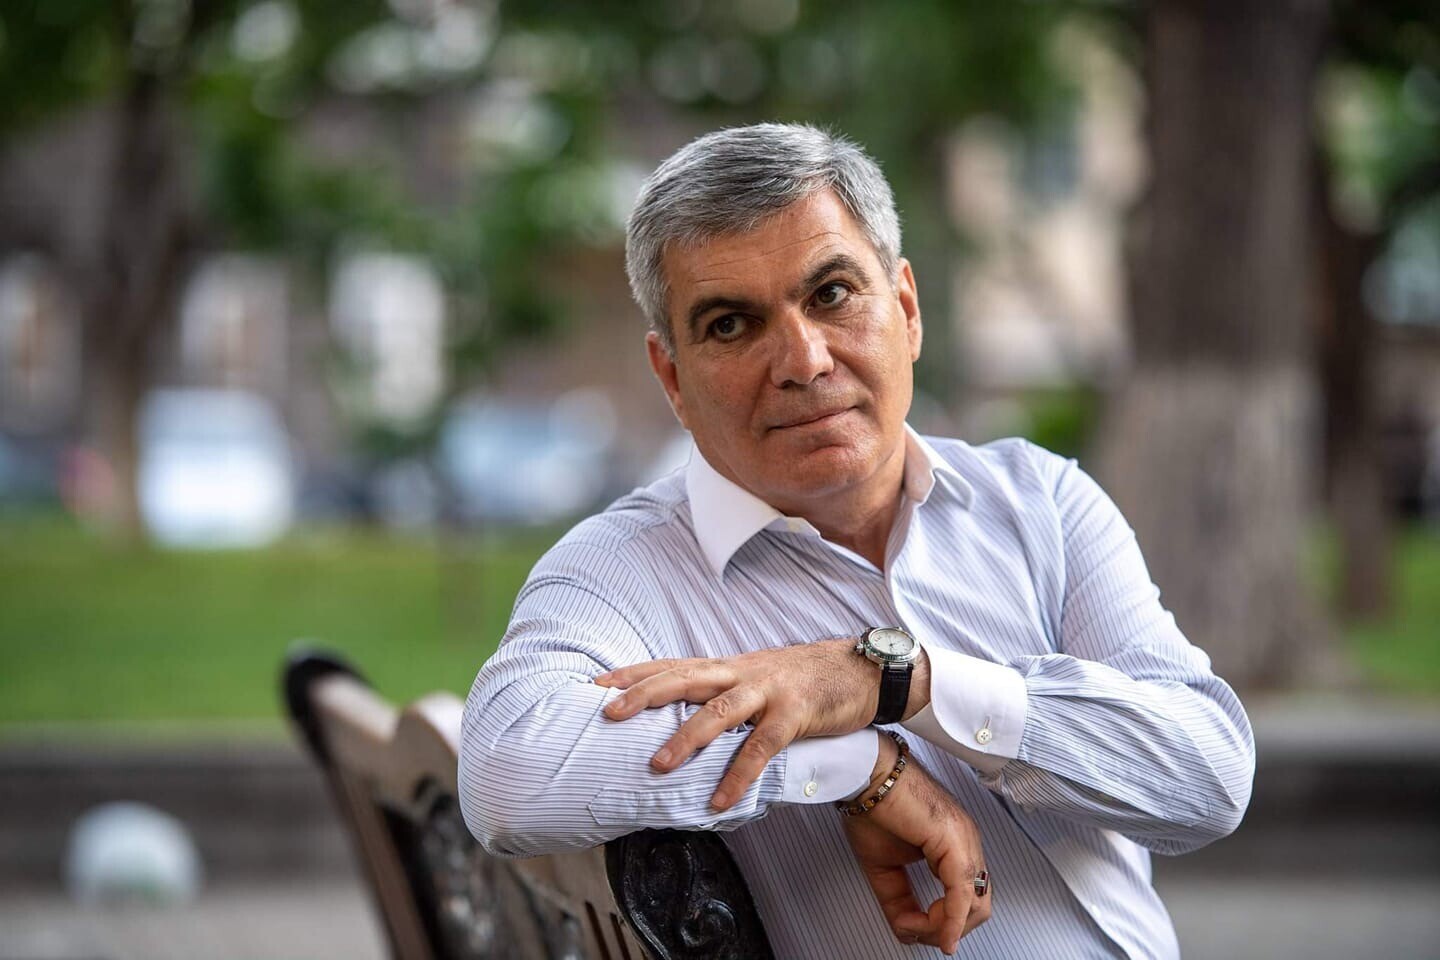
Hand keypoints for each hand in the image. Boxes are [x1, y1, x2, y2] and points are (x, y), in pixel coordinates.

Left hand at [597, 640, 918, 809]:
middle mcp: (740, 673)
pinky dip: (739, 774)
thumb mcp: (754, 680)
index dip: (633, 673)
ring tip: (657, 766)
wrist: (860, 669)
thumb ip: (721, 695)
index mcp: (726, 667)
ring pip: (719, 710)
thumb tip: (680, 722)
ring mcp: (768, 691)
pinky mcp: (796, 712)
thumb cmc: (802, 680)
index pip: (671, 665)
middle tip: (607, 714)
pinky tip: (719, 800)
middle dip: (643, 695)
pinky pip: (763, 747)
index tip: (595, 684)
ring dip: (686, 738)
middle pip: (683, 678)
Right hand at [843, 735, 990, 953]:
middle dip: (946, 930)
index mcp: (955, 846)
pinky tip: (937, 931)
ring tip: (914, 925)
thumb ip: (900, 901)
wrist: (867, 776)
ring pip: (974, 906)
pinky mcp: (955, 842)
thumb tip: (909, 931)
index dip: (940, 923)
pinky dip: (949, 920)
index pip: (965, 900)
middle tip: (917, 932)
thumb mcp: (884, 867)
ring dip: (944, 928)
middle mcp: (967, 844)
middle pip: (977, 907)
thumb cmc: (874, 806)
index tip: (909, 926)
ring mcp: (965, 842)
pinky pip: (961, 894)